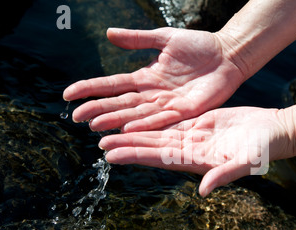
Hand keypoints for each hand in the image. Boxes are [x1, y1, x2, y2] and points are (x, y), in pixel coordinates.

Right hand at [63, 27, 245, 131]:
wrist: (227, 54)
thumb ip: (138, 39)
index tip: (68, 95)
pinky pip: (162, 120)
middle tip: (76, 118)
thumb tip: (109, 34)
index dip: (91, 89)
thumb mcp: (164, 39)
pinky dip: (145, 125)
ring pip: (137, 115)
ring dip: (116, 122)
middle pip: (121, 104)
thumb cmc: (198, 46)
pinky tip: (128, 130)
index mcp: (146, 78)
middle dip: (98, 110)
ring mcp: (169, 104)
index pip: (113, 85)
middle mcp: (154, 94)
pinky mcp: (186, 111)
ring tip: (96, 127)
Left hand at [98, 107, 293, 196]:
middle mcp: (190, 151)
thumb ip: (224, 175)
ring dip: (135, 134)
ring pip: (158, 136)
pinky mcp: (199, 124)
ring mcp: (194, 138)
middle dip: (127, 145)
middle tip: (100, 142)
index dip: (135, 156)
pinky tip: (137, 120)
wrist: (273, 132)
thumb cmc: (264, 150)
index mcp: (198, 161)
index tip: (111, 155)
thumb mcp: (247, 163)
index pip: (160, 159)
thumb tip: (203, 191)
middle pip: (152, 148)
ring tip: (112, 131)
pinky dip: (153, 122)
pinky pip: (171, 123)